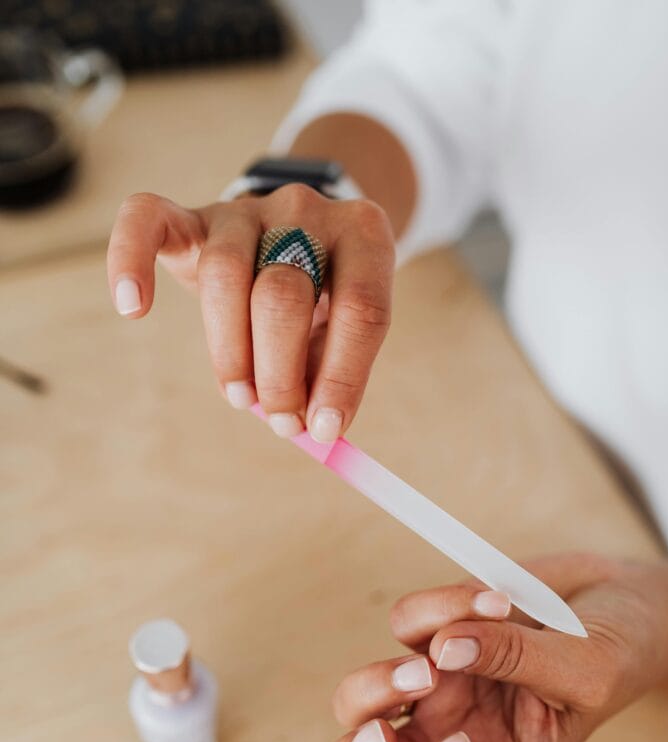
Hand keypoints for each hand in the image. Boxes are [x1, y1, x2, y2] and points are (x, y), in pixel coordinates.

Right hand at [107, 186, 393, 441]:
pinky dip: (130, 260)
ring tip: (240, 398)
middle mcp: (306, 211)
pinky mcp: (191, 217)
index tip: (325, 430)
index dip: (343, 376)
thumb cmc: (321, 301)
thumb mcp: (340, 332)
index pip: (361, 308)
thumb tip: (313, 430)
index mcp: (364, 237)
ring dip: (230, 351)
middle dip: (281, 373)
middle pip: (283, 294)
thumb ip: (327, 374)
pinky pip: (146, 219)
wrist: (295, 235)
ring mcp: (246, 210)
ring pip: (225, 274)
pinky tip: (132, 307)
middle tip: (282, 423)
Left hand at [328, 554, 667, 741]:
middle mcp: (448, 735)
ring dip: (380, 678)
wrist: (619, 601)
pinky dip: (439, 606)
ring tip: (445, 647)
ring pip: (357, 701)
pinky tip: (498, 598)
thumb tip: (443, 646)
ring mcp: (435, 685)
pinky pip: (406, 623)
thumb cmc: (615, 657)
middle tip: (394, 722)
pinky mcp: (433, 629)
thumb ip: (520, 662)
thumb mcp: (587, 672)